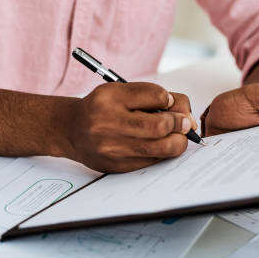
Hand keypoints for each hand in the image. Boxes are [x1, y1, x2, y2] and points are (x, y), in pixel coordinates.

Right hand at [66, 82, 197, 172]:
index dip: (173, 102)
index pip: (156, 96)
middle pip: (160, 126)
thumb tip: (186, 115)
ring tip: (177, 135)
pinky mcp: (118, 166)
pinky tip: (159, 145)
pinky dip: (163, 153)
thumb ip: (154, 96)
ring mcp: (112, 148)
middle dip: (180, 124)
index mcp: (111, 98)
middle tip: (184, 123)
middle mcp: (108, 123)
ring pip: (162, 148)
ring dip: (178, 141)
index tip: (173, 106)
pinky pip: (153, 161)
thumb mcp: (122, 91)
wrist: (72, 130)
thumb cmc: (102, 108)